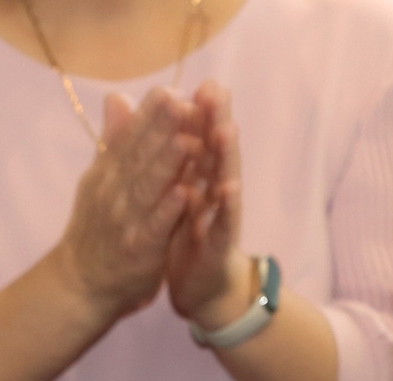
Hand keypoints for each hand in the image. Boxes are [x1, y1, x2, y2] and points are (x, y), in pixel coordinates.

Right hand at [52, 86, 205, 323]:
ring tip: (187, 140)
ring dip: (166, 164)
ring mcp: (123, 221)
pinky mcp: (136, 249)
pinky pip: (153, 227)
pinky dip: (166, 210)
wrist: (78, 285)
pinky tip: (183, 193)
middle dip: (160, 130)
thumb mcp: (99, 180)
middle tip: (182, 102)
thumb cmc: (95, 229)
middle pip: (138, 157)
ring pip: (147, 188)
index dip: (149, 115)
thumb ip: (114, 140)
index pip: (129, 137)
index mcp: (107, 173)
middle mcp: (112, 193)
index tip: (170, 90)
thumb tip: (118, 97)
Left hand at [165, 83, 249, 327]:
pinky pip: (222, 222)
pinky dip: (224, 206)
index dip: (201, 114)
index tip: (201, 82)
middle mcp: (213, 191)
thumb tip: (164, 127)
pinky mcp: (218, 243)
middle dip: (217, 121)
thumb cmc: (188, 235)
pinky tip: (228, 188)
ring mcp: (219, 216)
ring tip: (227, 129)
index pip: (200, 140)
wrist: (201, 286)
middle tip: (217, 90)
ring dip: (226, 156)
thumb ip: (174, 162)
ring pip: (223, 180)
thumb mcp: (176, 195)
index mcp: (199, 177)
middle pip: (215, 151)